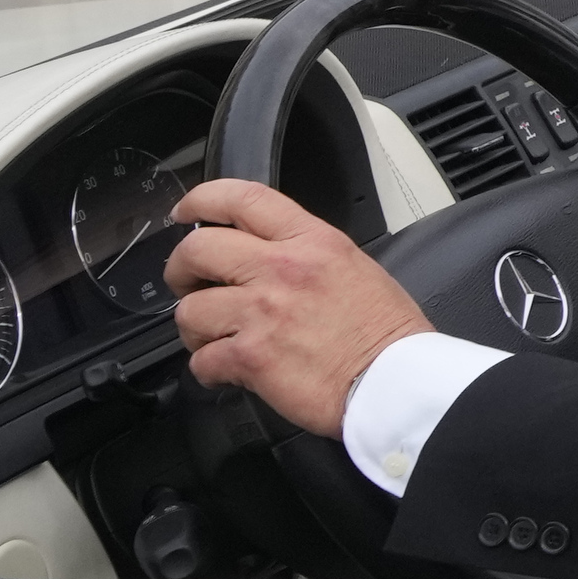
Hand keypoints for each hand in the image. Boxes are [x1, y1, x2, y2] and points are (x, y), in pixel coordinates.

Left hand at [163, 179, 431, 439]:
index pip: (242, 198)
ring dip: (195, 328)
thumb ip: (304, 254)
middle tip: (189, 285)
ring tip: (215, 338)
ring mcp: (263, 313)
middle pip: (197, 249)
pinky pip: (201, 360)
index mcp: (312, 241)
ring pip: (189, 310)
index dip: (200, 200)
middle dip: (181, 269)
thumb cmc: (386, 333)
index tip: (186, 213)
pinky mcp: (251, 357)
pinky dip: (209, 369)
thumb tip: (265, 256)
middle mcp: (282, 270)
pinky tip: (228, 371)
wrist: (396, 380)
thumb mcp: (353, 266)